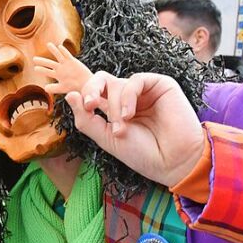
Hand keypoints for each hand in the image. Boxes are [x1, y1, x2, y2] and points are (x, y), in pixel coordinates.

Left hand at [34, 42, 92, 96]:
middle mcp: (60, 69)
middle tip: (33, 59)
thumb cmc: (75, 88)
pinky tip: (59, 46)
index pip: (47, 72)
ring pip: (58, 56)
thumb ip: (54, 88)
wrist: (86, 85)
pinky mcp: (73, 61)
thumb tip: (45, 88)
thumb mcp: (63, 89)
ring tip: (48, 44)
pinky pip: (67, 55)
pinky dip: (63, 51)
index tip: (35, 68)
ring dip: (53, 50)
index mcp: (57, 75)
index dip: (41, 70)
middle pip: (49, 63)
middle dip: (42, 61)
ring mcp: (66, 64)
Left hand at [64, 71, 205, 187]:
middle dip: (91, 90)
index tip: (86, 107)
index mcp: (114, 110)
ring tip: (122, 128)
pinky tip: (130, 114)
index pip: (93, 92)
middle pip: (101, 80)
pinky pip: (136, 80)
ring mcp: (144, 91)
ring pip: (117, 84)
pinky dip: (128, 96)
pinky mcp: (161, 86)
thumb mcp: (106, 138)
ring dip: (114, 106)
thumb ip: (86, 119)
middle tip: (90, 105)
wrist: (172, 162)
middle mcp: (128, 98)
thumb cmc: (141, 154)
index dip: (85, 93)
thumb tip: (70, 95)